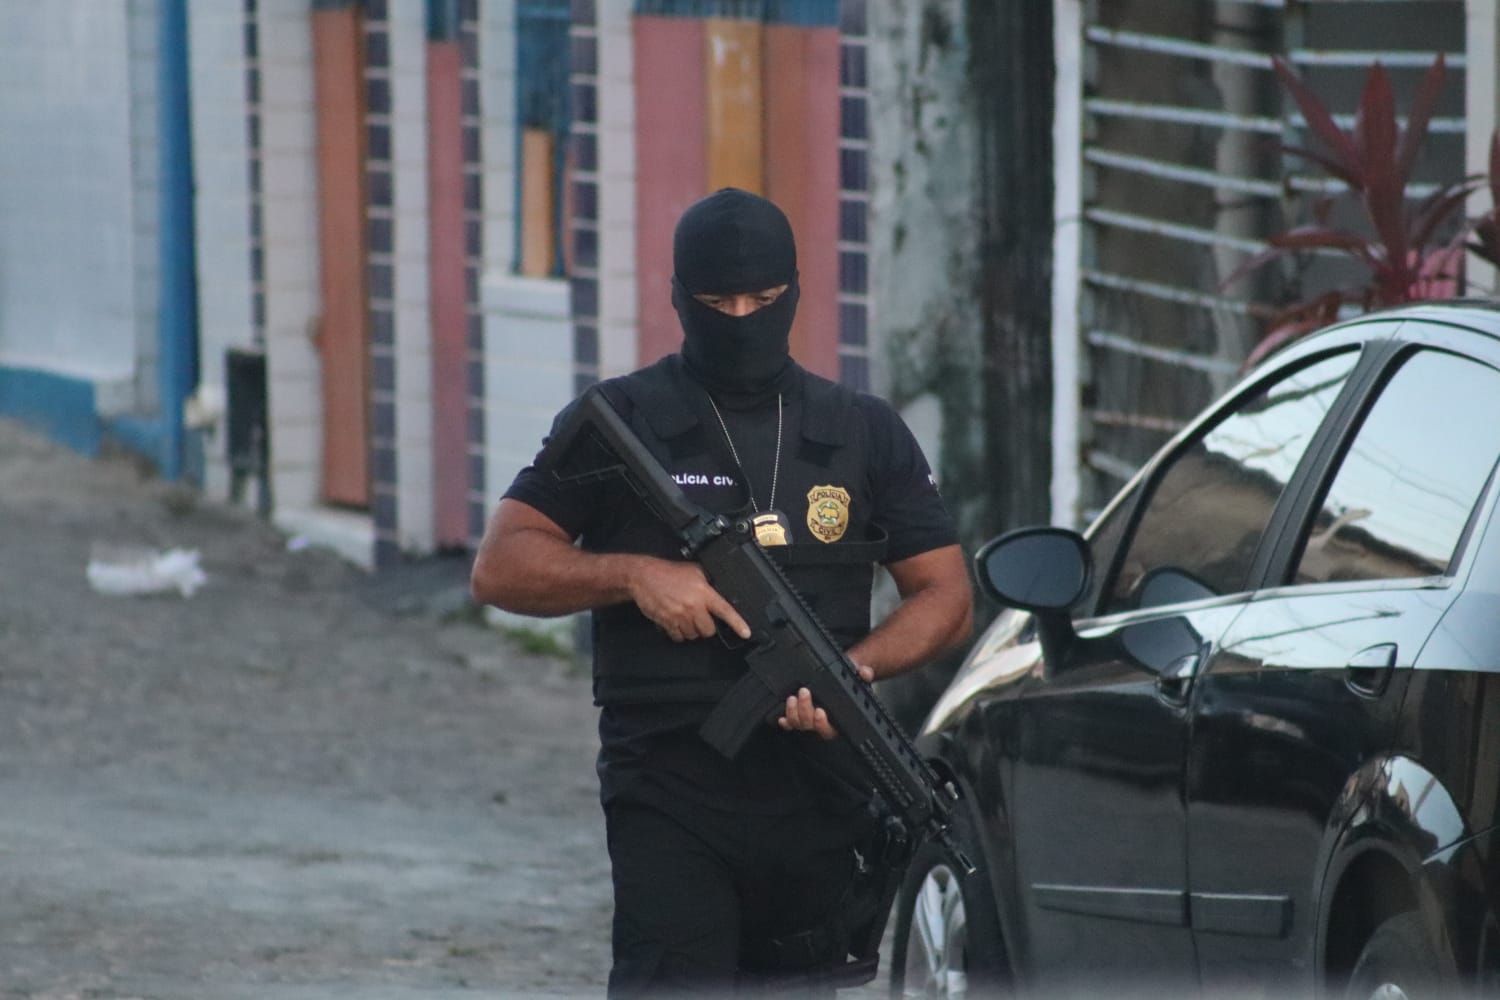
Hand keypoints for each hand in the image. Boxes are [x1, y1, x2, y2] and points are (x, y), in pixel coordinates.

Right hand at [627, 557, 750, 642]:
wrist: (643, 576)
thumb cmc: (667, 573)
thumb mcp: (694, 571)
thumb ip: (708, 583)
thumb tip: (719, 591)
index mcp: (703, 592)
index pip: (725, 610)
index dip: (737, 623)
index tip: (746, 633)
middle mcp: (693, 606)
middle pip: (708, 630)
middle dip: (706, 627)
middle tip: (699, 617)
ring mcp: (679, 616)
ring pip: (693, 635)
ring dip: (691, 630)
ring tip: (685, 616)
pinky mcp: (667, 623)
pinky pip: (678, 637)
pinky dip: (678, 633)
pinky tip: (675, 622)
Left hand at [777, 663, 874, 739]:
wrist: (841, 678)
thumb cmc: (849, 683)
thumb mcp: (858, 679)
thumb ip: (863, 676)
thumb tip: (865, 673)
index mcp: (838, 722)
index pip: (830, 730)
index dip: (822, 724)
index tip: (820, 711)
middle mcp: (822, 724)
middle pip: (810, 725)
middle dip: (805, 711)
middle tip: (804, 693)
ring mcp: (808, 721)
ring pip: (798, 724)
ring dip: (793, 713)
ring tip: (792, 698)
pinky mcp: (798, 716)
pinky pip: (790, 724)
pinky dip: (785, 721)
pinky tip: (781, 716)